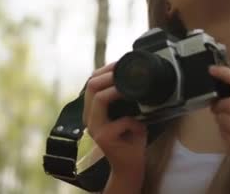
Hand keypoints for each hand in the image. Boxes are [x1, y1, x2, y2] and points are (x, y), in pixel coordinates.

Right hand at [83, 62, 146, 183]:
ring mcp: (95, 128)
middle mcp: (89, 117)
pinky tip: (139, 128)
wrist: (129, 166)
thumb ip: (124, 99)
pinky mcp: (104, 138)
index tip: (120, 63)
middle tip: (124, 70)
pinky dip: (133, 122)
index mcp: (93, 110)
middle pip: (91, 85)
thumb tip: (133, 77)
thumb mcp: (126, 114)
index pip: (91, 82)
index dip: (105, 70)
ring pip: (99, 99)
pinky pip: (120, 121)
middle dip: (109, 74)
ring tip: (130, 90)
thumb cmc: (130, 138)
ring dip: (117, 91)